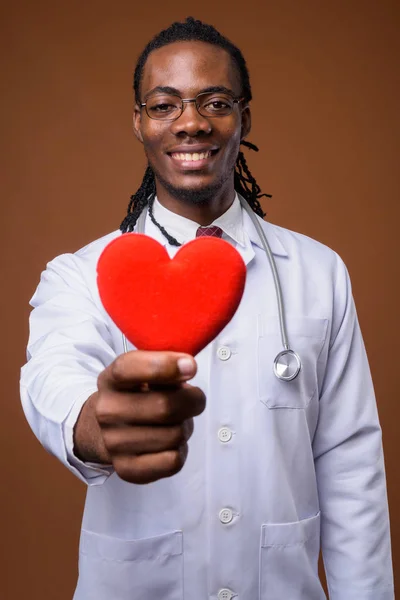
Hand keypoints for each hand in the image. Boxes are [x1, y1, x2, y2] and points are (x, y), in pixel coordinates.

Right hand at [75, 351, 205, 483]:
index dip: (164, 366)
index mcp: (111, 379)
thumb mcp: (145, 372)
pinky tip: (171, 442)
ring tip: (177, 421)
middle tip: (194, 399)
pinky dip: (181, 450)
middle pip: (165, 406)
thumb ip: (166, 366)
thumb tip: (187, 367)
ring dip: (186, 426)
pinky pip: (172, 461)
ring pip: (174, 435)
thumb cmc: (138, 395)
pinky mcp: (127, 469)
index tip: (190, 366)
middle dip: (192, 401)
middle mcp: (107, 411)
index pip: (128, 369)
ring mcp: (114, 442)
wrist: (109, 429)